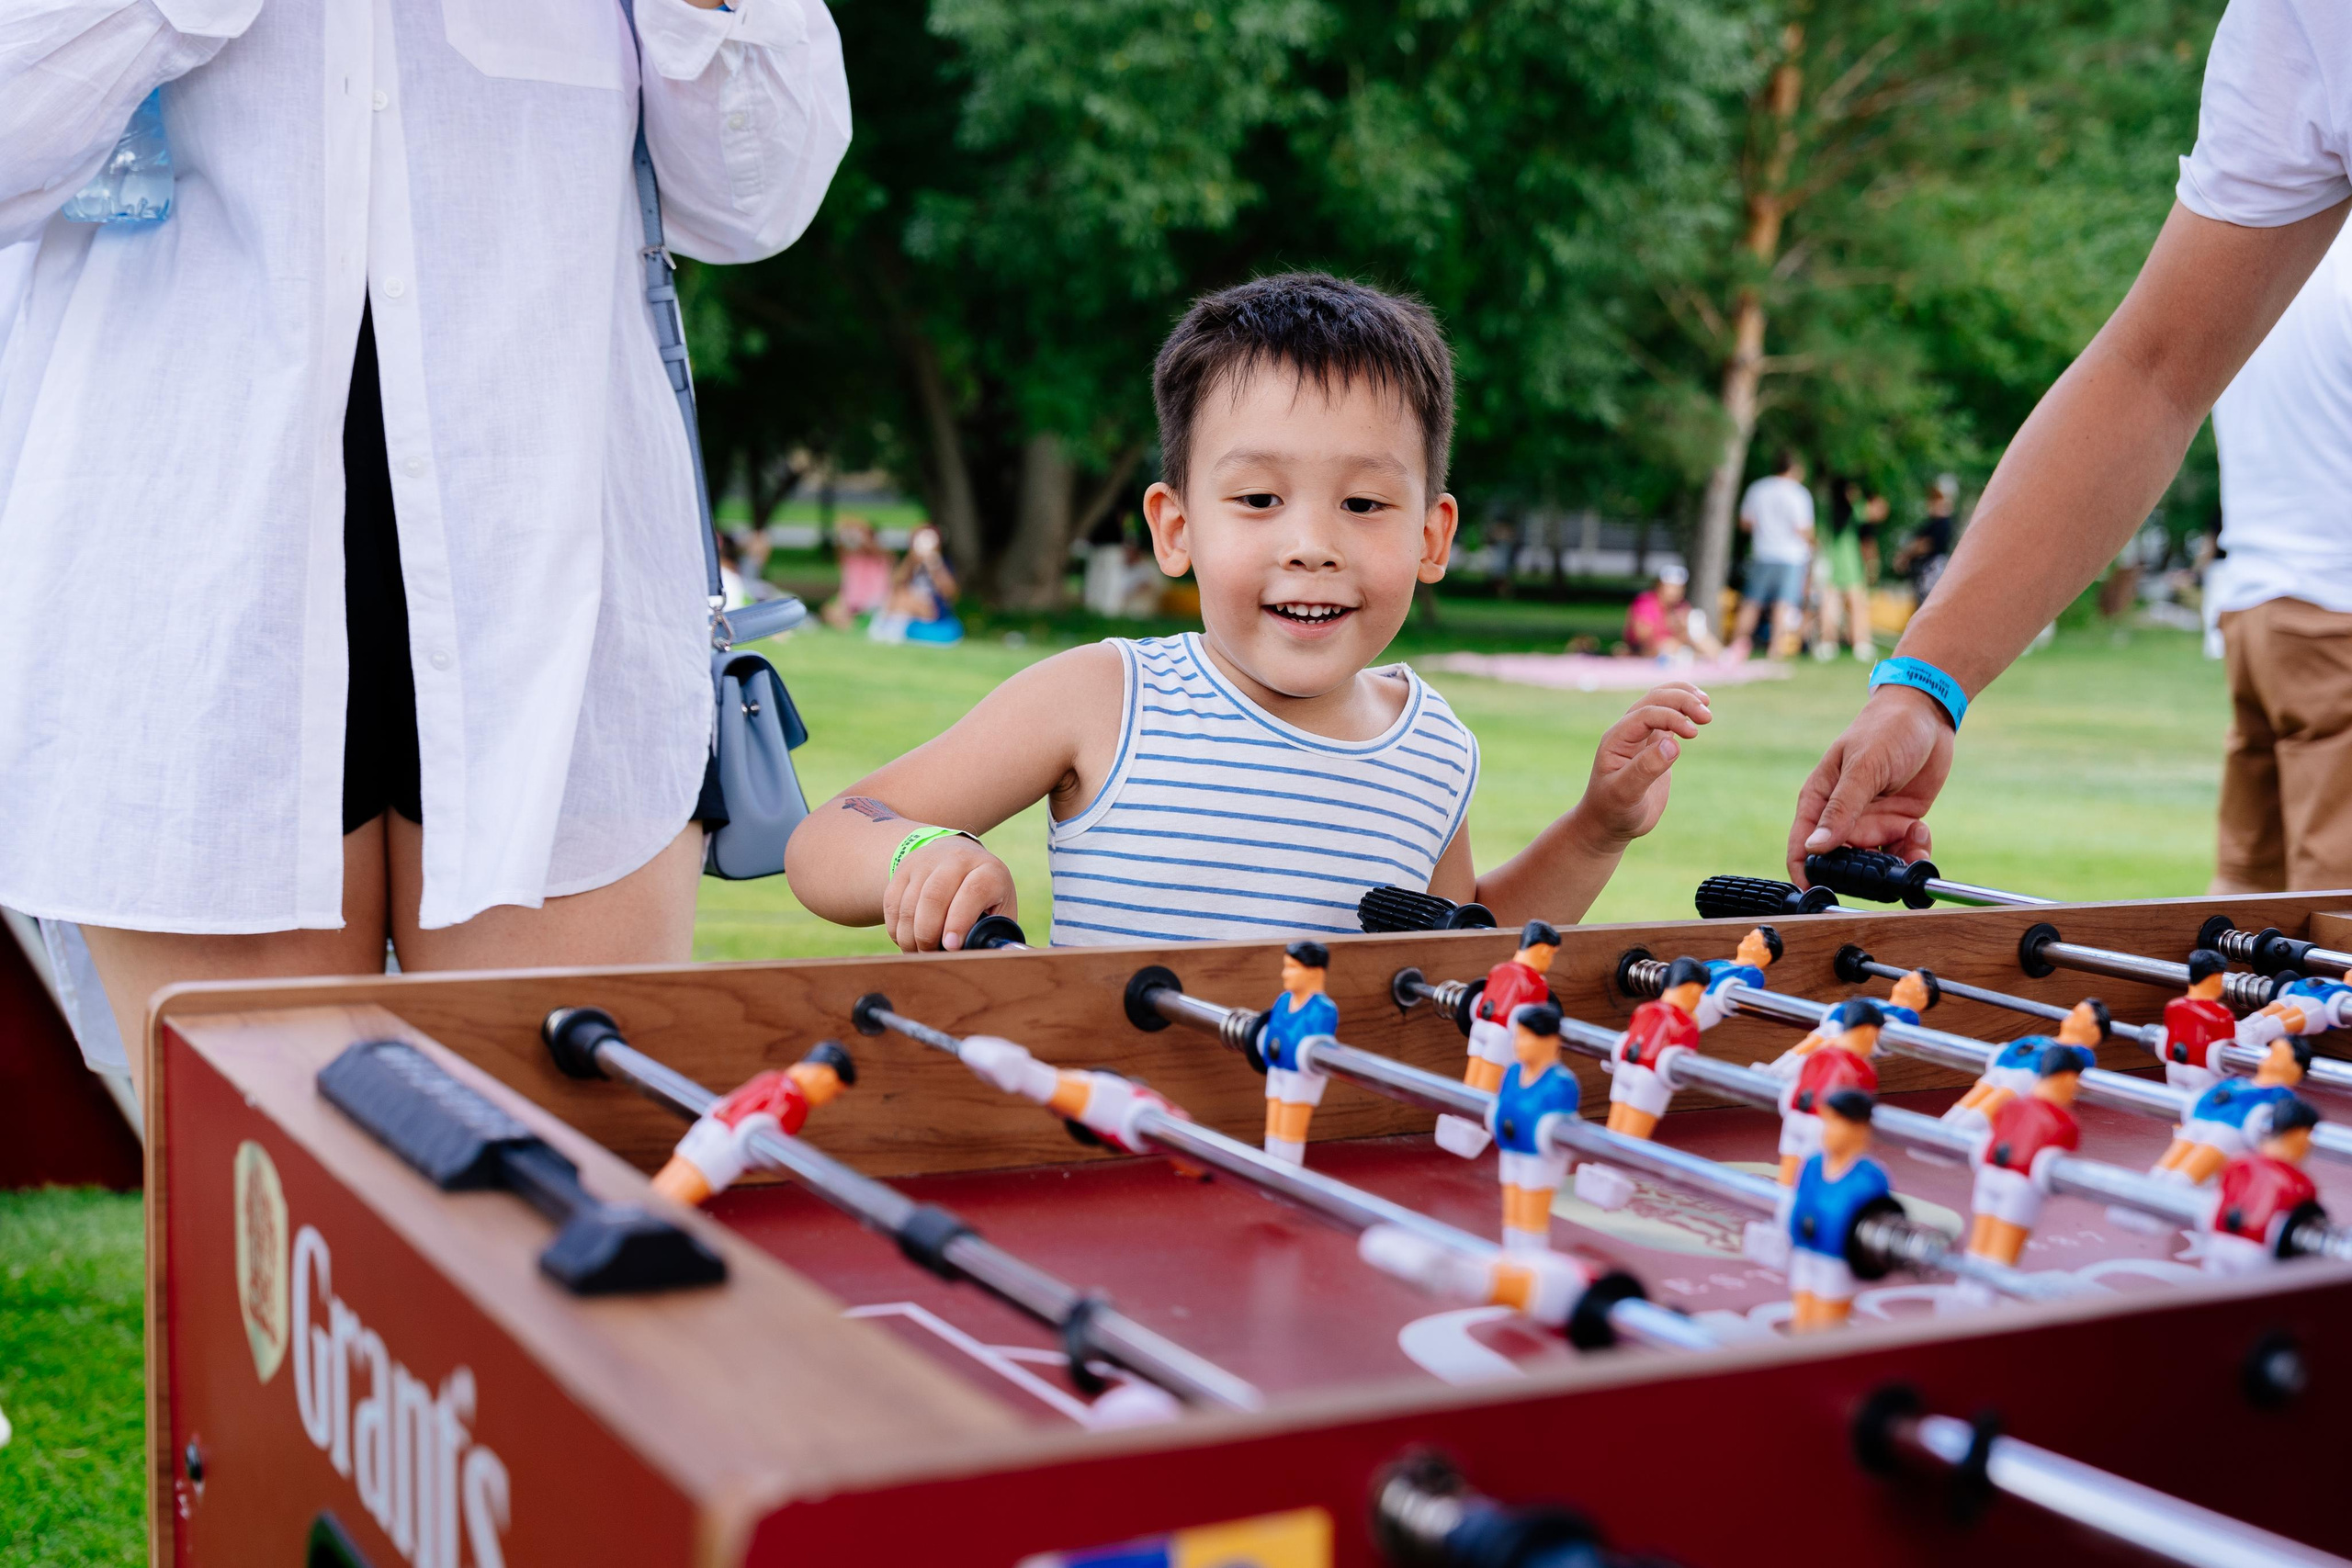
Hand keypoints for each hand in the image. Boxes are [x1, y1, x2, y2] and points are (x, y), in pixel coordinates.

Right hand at [882, 835, 1015, 951]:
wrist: (958, 857)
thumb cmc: (984, 897)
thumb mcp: (1000, 908)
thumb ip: (997, 934)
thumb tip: (996, 957)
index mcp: (989, 870)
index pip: (973, 892)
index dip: (959, 922)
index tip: (951, 947)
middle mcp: (957, 859)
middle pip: (933, 898)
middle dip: (928, 935)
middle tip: (931, 956)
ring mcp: (926, 861)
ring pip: (909, 905)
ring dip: (910, 938)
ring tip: (919, 953)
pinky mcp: (903, 869)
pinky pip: (892, 905)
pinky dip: (896, 930)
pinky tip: (908, 940)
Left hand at [1576, 683, 1710, 845]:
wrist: (1609, 823)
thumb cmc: (1613, 810)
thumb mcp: (1625, 793)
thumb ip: (1646, 768)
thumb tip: (1672, 744)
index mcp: (1616, 739)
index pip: (1646, 714)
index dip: (1671, 717)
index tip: (1694, 733)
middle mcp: (1628, 732)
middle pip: (1656, 699)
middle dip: (1682, 701)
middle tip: (1707, 716)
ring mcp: (1642, 736)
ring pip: (1663, 702)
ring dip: (1685, 699)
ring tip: (1706, 708)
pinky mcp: (1655, 745)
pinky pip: (1669, 718)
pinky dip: (1685, 711)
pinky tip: (1699, 716)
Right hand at [1786, 685, 1950, 881]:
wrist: (1928, 714)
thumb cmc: (1885, 730)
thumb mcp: (1863, 768)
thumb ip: (1841, 810)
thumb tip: (1814, 848)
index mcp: (1819, 800)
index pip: (1802, 847)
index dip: (1807, 874)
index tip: (1821, 896)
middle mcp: (1842, 817)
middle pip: (1843, 862)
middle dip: (1865, 873)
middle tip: (1886, 870)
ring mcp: (1871, 822)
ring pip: (1876, 863)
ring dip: (1895, 866)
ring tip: (1914, 846)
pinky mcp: (1898, 823)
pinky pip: (1902, 853)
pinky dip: (1914, 853)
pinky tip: (1922, 831)